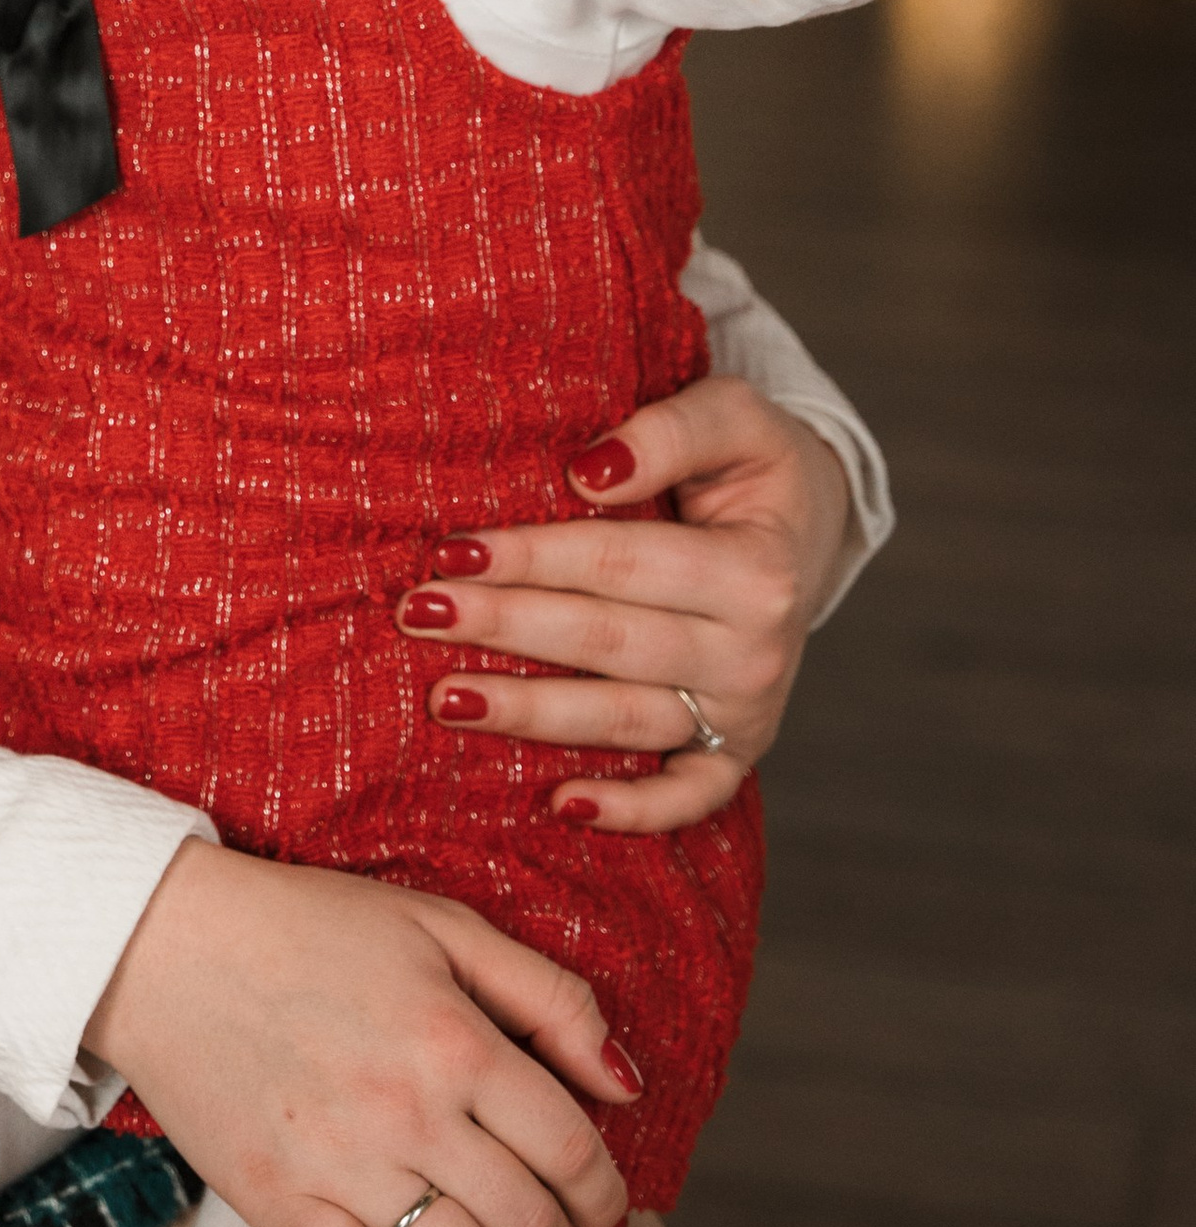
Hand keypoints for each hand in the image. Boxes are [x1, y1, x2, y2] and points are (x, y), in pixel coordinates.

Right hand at [84, 840, 633, 1226]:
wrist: (162, 941)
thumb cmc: (309, 925)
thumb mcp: (441, 925)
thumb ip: (548, 995)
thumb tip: (627, 1084)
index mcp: (453, 1037)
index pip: (569, 1147)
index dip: (605, 1193)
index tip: (610, 1208)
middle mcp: (405, 1110)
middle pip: (526, 1219)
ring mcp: (337, 1164)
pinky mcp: (276, 1203)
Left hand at [395, 374, 851, 831]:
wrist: (808, 532)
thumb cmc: (752, 465)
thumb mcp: (734, 415)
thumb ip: (670, 433)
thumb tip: (590, 472)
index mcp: (757, 570)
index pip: (620, 564)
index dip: (533, 557)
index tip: (453, 549)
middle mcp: (755, 652)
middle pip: (607, 641)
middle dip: (505, 627)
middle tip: (418, 613)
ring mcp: (745, 712)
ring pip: (624, 719)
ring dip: (531, 714)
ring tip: (445, 699)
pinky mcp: (734, 752)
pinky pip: (687, 796)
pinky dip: (631, 811)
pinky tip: (559, 805)